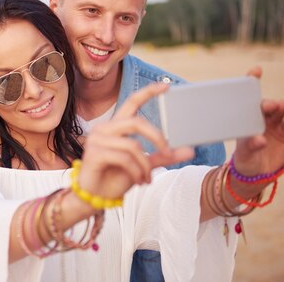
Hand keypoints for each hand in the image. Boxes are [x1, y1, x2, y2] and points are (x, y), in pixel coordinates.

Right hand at [78, 83, 194, 200]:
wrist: (95, 198)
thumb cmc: (115, 178)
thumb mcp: (143, 165)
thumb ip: (163, 156)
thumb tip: (189, 150)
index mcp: (115, 127)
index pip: (132, 103)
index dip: (148, 93)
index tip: (166, 86)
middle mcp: (104, 129)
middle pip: (137, 122)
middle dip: (157, 138)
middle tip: (168, 153)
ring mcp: (96, 140)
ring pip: (133, 145)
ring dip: (145, 165)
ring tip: (147, 178)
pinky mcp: (94, 154)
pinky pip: (124, 158)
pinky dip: (135, 171)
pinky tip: (137, 180)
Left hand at [233, 67, 283, 175]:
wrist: (256, 172)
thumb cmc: (245, 157)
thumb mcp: (243, 153)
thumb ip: (250, 146)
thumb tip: (260, 140)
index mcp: (246, 116)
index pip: (248, 96)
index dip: (252, 82)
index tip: (256, 71)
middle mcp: (261, 117)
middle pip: (266, 104)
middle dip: (268, 103)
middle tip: (269, 105)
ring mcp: (275, 124)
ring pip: (279, 111)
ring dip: (280, 108)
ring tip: (279, 108)